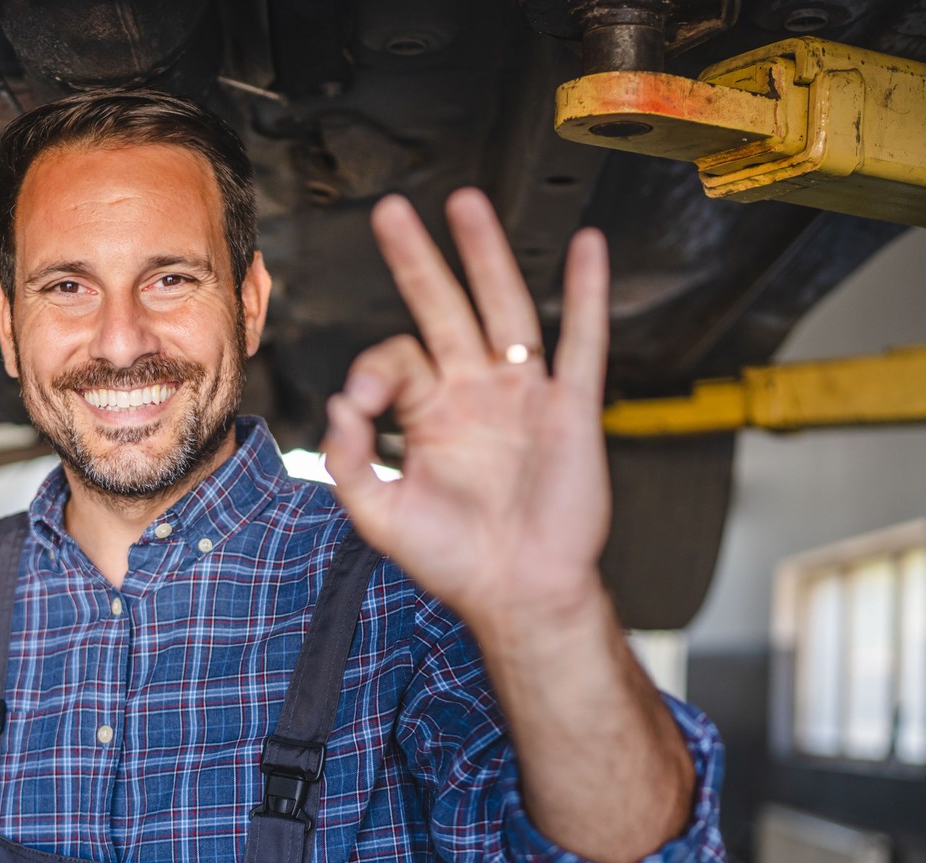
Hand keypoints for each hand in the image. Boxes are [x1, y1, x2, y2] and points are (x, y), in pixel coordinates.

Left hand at [324, 189, 612, 632]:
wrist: (519, 594)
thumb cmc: (455, 561)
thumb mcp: (380, 515)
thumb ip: (350, 461)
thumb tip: (337, 405)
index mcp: (429, 414)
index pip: (396, 359)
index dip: (373, 370)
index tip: (362, 401)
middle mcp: (475, 394)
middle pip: (443, 307)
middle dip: (418, 259)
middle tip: (391, 212)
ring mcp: (524, 396)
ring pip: (505, 309)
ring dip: (487, 255)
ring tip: (467, 205)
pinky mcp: (571, 410)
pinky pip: (582, 343)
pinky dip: (586, 295)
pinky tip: (587, 248)